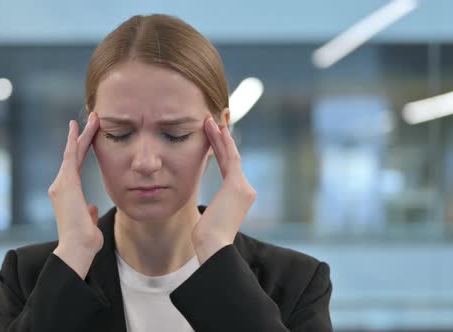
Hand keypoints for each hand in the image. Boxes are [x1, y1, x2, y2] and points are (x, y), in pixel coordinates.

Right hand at [49, 112, 102, 256]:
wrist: (77, 248)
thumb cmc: (84, 242)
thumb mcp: (89, 223)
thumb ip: (88, 212)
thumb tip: (91, 207)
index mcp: (68, 195)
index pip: (77, 166)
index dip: (83, 149)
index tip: (88, 136)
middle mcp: (61, 186)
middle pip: (74, 155)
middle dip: (83, 136)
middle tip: (93, 119)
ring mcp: (61, 183)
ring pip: (74, 152)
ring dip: (83, 134)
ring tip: (94, 118)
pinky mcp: (66, 183)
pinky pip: (71, 156)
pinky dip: (75, 140)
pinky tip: (78, 127)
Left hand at [192, 117, 256, 263]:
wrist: (213, 246)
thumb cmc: (206, 237)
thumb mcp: (210, 217)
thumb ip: (213, 207)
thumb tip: (206, 209)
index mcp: (239, 197)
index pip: (229, 168)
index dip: (220, 150)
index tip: (213, 136)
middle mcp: (246, 190)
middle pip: (232, 158)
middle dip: (222, 139)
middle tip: (214, 121)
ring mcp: (244, 187)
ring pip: (231, 154)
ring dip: (219, 136)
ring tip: (210, 120)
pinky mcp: (237, 185)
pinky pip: (229, 157)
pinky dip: (222, 142)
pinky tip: (214, 129)